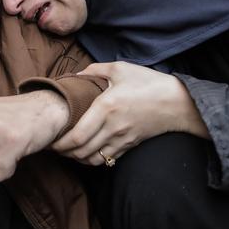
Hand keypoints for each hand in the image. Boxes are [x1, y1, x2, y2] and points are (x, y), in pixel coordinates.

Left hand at [52, 61, 207, 165]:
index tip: (51, 139)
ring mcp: (122, 139)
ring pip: (93, 159)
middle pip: (81, 151)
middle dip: (64, 152)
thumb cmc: (148, 82)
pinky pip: (107, 159)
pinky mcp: (129, 145)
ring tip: (67, 151)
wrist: (178, 103)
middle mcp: (112, 127)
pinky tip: (86, 152)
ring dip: (77, 158)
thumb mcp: (121, 69)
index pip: (78, 135)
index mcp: (106, 107)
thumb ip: (96, 70)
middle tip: (53, 146)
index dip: (61, 143)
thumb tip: (76, 74)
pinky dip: (93, 159)